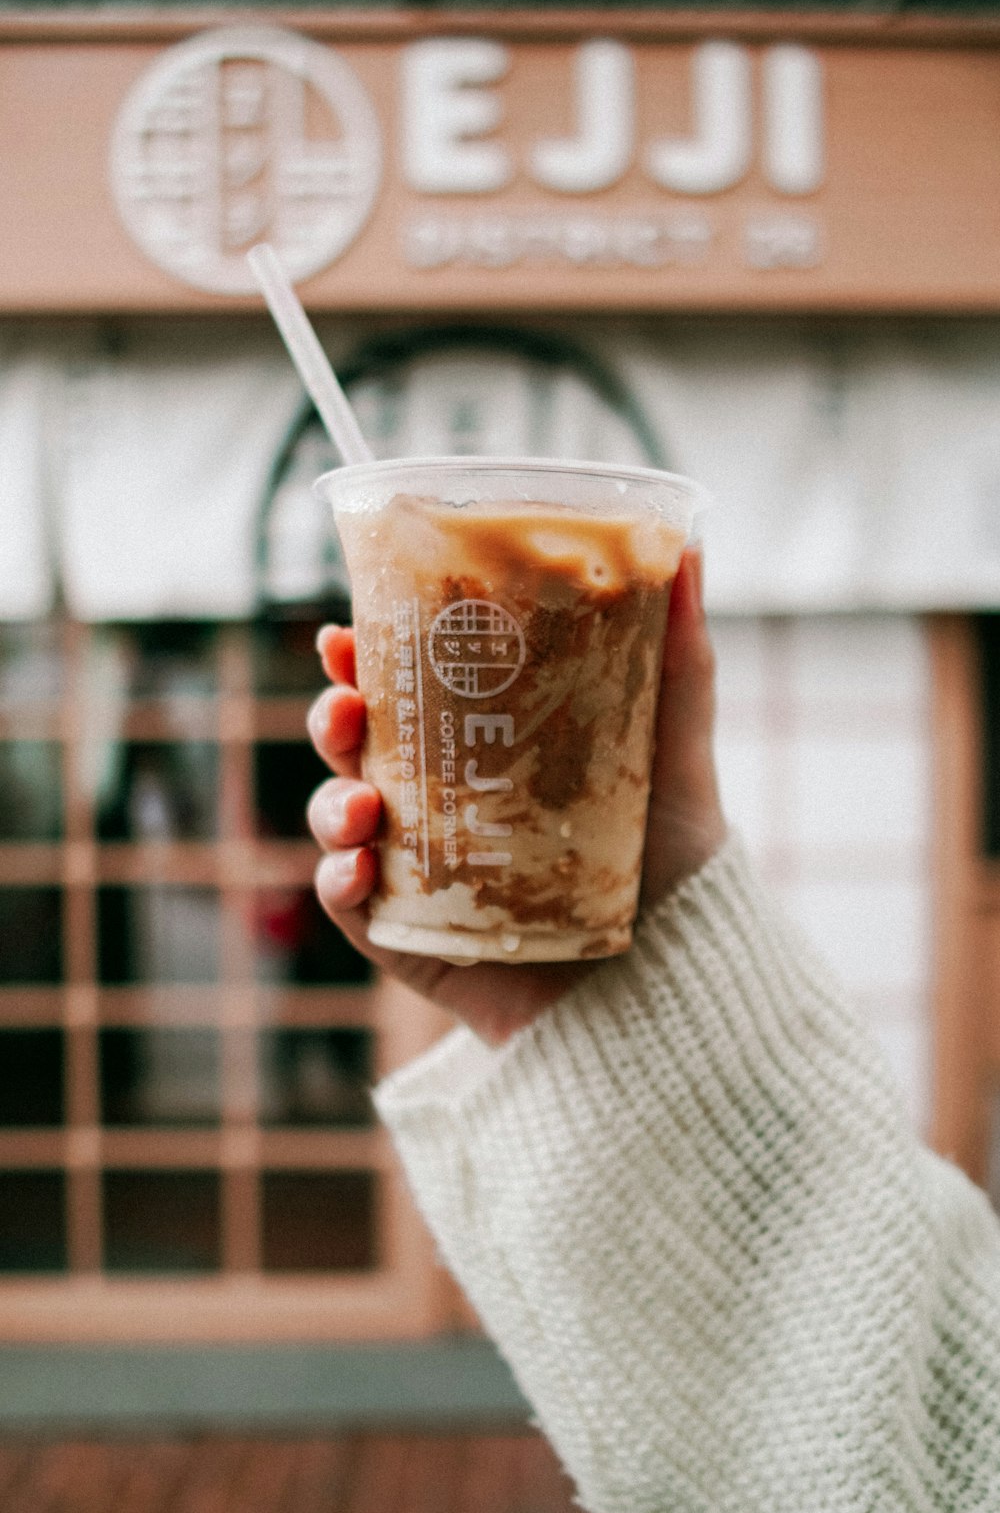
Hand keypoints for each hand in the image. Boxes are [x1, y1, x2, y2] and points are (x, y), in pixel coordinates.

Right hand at [306, 549, 725, 1045]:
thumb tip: (690, 539)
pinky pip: (351, 905)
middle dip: (332, 716)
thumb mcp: (674, 745)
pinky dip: (342, 881)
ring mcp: (419, 870)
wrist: (675, 973)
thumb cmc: (673, 858)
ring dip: (331, 799)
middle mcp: (440, 804)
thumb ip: (677, 653)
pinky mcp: (410, 937)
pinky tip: (361, 867)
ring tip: (363, 799)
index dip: (362, 658)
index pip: (404, 692)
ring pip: (340, 820)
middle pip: (356, 747)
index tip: (344, 629)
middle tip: (345, 704)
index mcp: (481, 749)